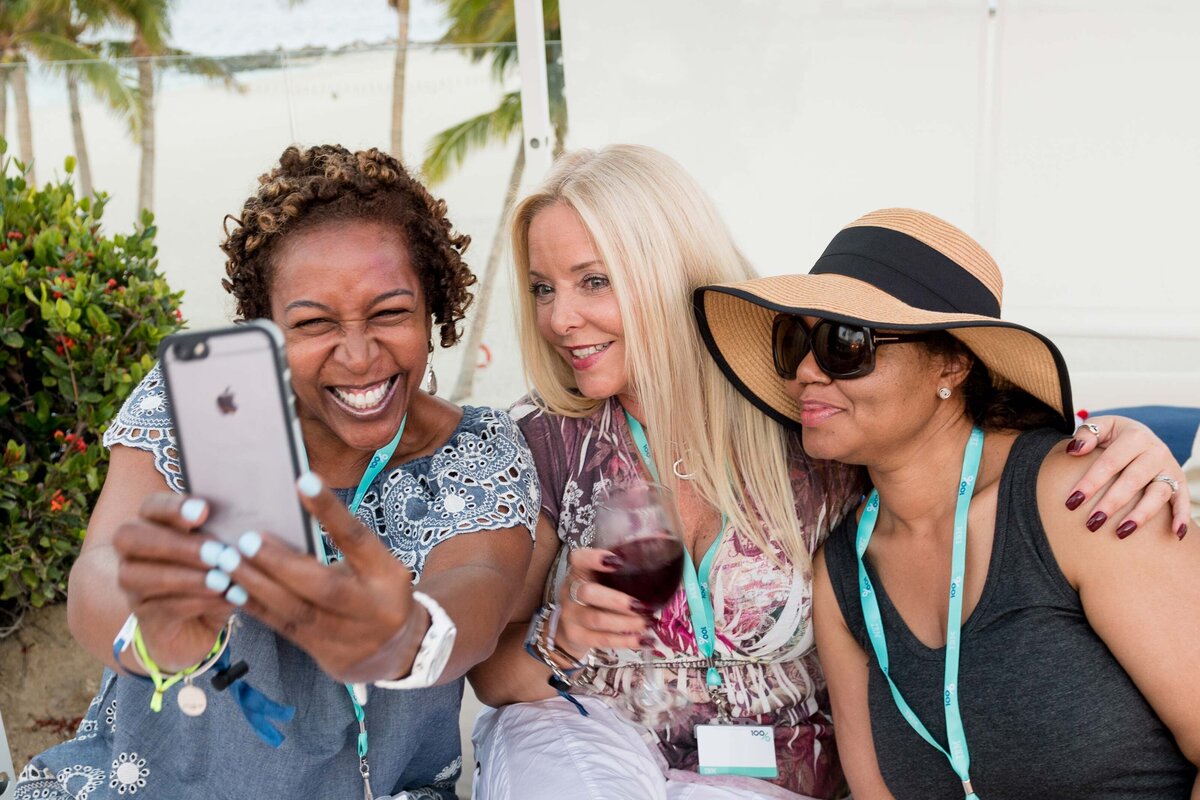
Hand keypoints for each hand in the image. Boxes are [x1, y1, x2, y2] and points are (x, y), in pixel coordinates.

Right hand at [112, 493, 234, 670]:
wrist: (200, 625)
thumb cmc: (214, 574)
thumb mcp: (224, 553)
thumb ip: (226, 535)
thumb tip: (248, 526)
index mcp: (152, 524)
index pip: (150, 507)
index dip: (173, 507)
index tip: (204, 511)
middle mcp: (132, 551)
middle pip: (131, 538)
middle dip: (177, 544)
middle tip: (218, 553)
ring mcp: (131, 585)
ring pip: (141, 576)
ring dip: (187, 577)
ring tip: (223, 580)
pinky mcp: (143, 615)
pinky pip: (162, 606)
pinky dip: (196, 601)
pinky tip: (223, 598)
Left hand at [218, 473, 425, 683]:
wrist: (397, 650)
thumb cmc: (378, 590)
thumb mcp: (376, 565)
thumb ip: (342, 547)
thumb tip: (289, 515)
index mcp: (386, 575)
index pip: (357, 539)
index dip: (331, 511)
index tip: (303, 482)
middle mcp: (369, 607)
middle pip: (322, 586)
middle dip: (280, 562)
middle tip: (247, 540)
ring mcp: (346, 636)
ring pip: (296, 611)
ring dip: (257, 585)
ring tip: (227, 562)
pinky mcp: (322, 653)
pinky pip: (283, 628)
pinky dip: (255, 607)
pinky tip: (231, 589)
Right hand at [554, 547, 646, 655]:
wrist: (571, 627)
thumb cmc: (596, 597)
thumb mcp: (602, 581)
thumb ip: (624, 574)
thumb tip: (668, 569)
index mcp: (580, 571)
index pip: (579, 559)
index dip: (594, 558)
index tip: (617, 561)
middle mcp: (571, 591)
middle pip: (588, 593)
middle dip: (616, 600)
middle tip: (641, 606)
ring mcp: (571, 615)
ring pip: (596, 619)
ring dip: (625, 623)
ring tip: (647, 624)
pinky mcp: (577, 636)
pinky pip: (601, 640)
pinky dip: (625, 640)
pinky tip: (643, 640)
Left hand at [1065, 415, 1189, 538]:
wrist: (1141, 436)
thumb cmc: (1113, 436)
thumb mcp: (1101, 426)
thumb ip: (1086, 433)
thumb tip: (1075, 449)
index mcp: (1134, 436)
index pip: (1109, 462)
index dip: (1091, 482)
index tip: (1072, 502)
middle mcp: (1155, 451)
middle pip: (1132, 480)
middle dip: (1111, 503)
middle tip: (1092, 523)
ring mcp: (1169, 467)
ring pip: (1158, 493)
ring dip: (1140, 515)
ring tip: (1121, 533)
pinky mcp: (1179, 481)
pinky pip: (1182, 500)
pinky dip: (1182, 516)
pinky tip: (1176, 534)